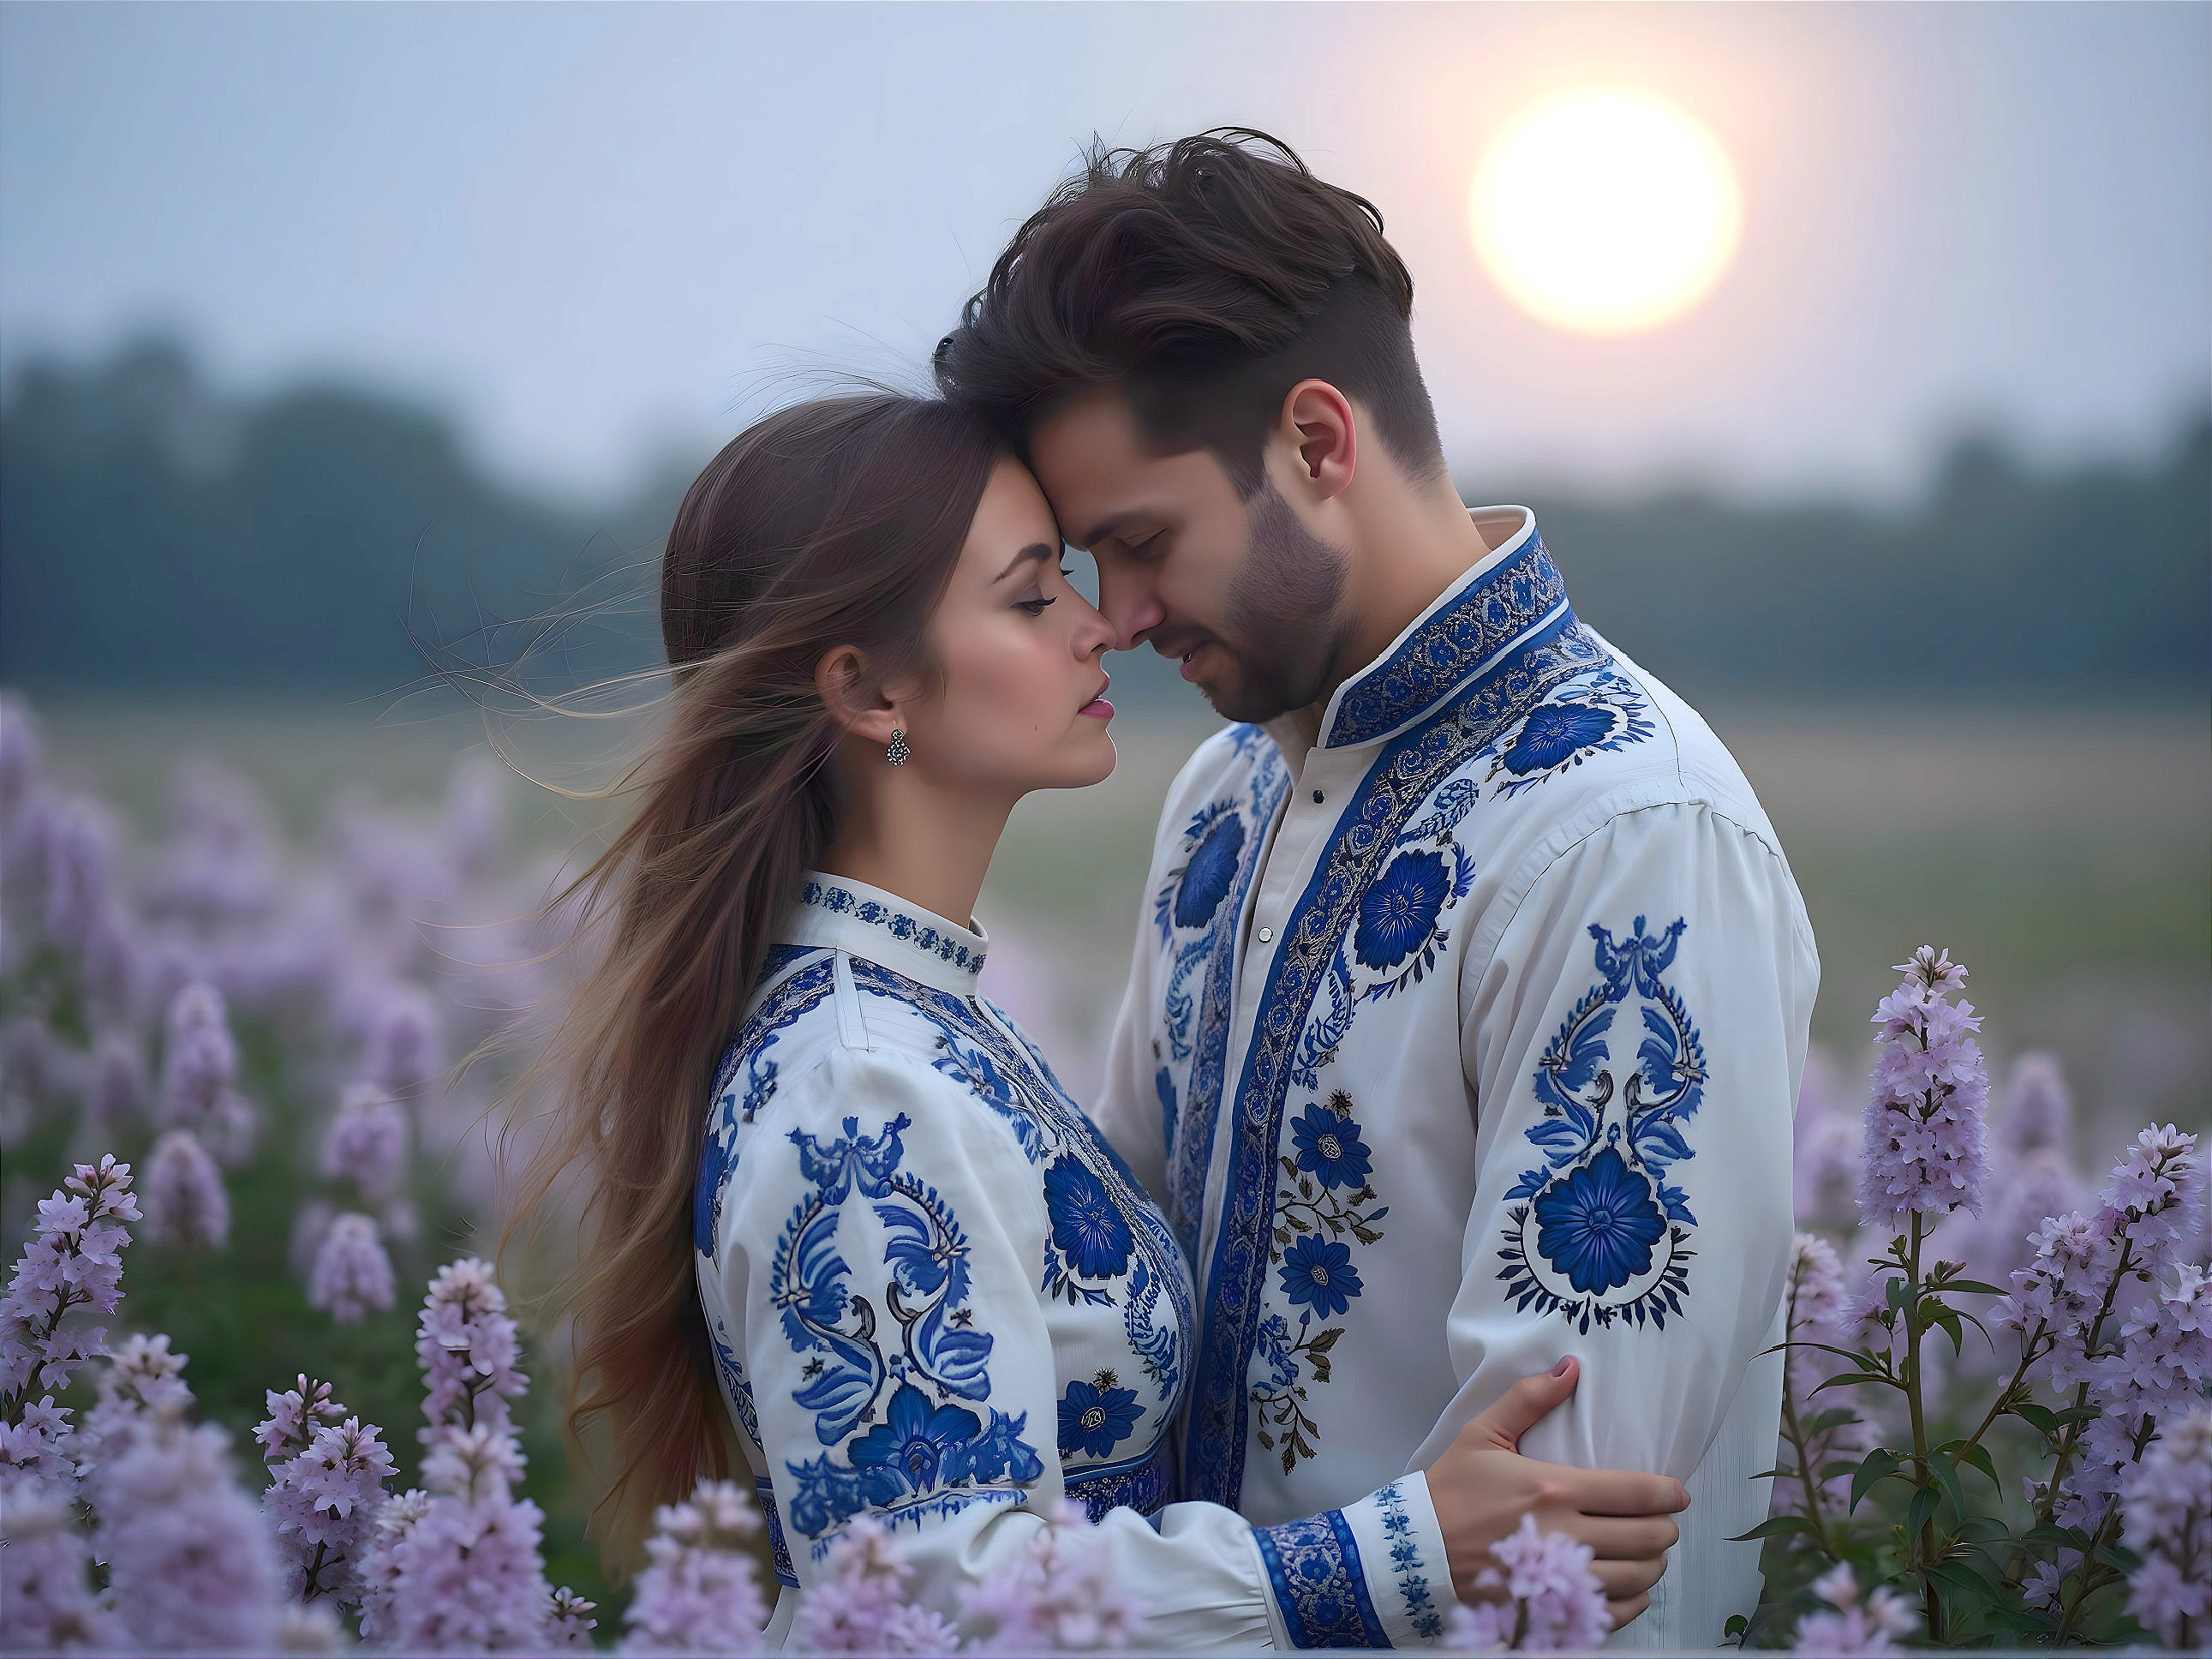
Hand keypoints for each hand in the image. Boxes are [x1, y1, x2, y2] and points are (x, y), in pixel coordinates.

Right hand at [1423, 1356, 1690, 1631]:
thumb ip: (1528, 1398)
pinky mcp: (1550, 1610)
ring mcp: (1558, 1579)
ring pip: (1636, 1578)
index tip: (1678, 1492)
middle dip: (1666, 1529)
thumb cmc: (1450, 1490)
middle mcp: (1563, 1536)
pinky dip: (1632, 1602)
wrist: (1416, 1552)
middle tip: (1663, 1521)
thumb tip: (1570, 1368)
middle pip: (1646, 1538)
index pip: (1635, 1493)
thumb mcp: (1482, 1434)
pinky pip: (1612, 1613)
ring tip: (1650, 1553)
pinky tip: (1629, 1587)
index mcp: (1553, 1488)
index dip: (1668, 1493)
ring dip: (1654, 1565)